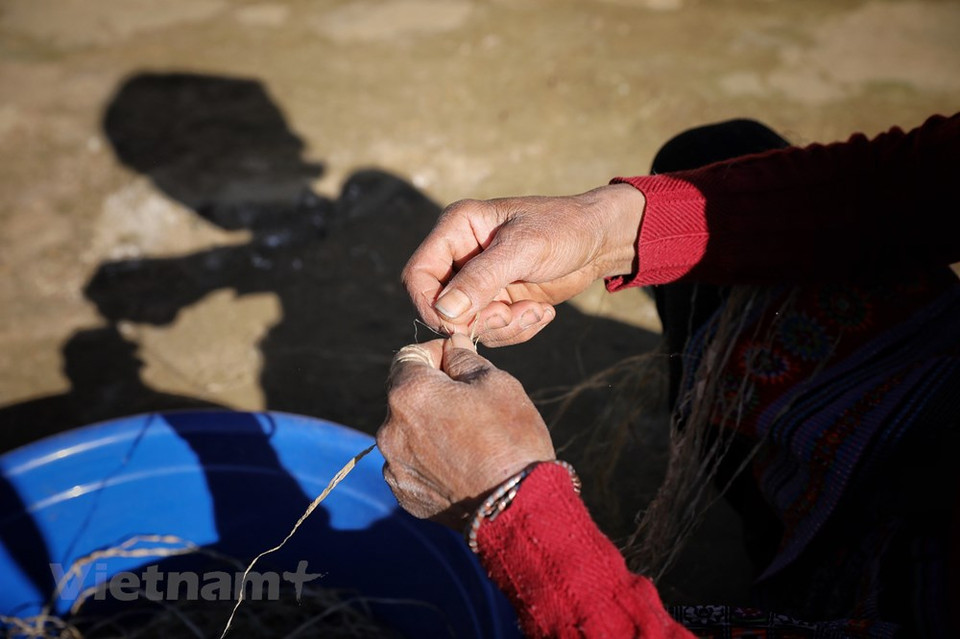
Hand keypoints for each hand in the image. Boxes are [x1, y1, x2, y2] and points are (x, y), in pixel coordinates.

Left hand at [377, 334, 555, 528]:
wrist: (519, 507)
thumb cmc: (511, 438)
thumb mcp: (496, 382)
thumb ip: (464, 357)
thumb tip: (451, 345)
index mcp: (409, 394)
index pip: (407, 356)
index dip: (435, 354)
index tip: (458, 362)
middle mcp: (390, 430)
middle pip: (405, 397)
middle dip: (432, 393)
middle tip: (471, 404)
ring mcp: (395, 466)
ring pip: (408, 433)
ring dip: (429, 428)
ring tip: (469, 441)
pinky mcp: (405, 495)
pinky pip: (412, 466)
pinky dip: (430, 461)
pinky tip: (461, 467)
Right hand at [402, 183, 645, 345]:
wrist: (601, 240)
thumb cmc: (564, 229)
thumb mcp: (524, 250)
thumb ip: (482, 279)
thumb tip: (443, 311)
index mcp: (456, 229)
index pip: (418, 275)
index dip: (432, 305)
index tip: (461, 324)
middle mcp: (460, 255)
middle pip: (439, 306)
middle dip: (476, 321)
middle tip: (510, 315)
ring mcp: (478, 281)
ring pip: (467, 324)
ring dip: (502, 328)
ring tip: (536, 312)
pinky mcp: (498, 301)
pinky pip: (492, 331)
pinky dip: (516, 330)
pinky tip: (542, 312)